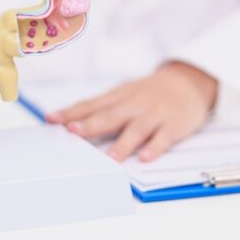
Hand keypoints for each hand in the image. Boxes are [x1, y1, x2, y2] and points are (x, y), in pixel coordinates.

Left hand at [46, 61, 217, 161]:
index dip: (71, 112)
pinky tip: (145, 157)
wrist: (188, 82)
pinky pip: (164, 137)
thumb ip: (100, 109)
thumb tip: (69, 123)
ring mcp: (155, 114)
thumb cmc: (149, 93)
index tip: (51, 119)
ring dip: (123, 143)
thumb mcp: (124, 94)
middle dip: (91, 124)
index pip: (91, 104)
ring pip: (137, 129)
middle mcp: (134, 104)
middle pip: (111, 115)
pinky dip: (155, 147)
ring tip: (110, 157)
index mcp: (119, 96)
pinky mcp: (174, 124)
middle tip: (73, 132)